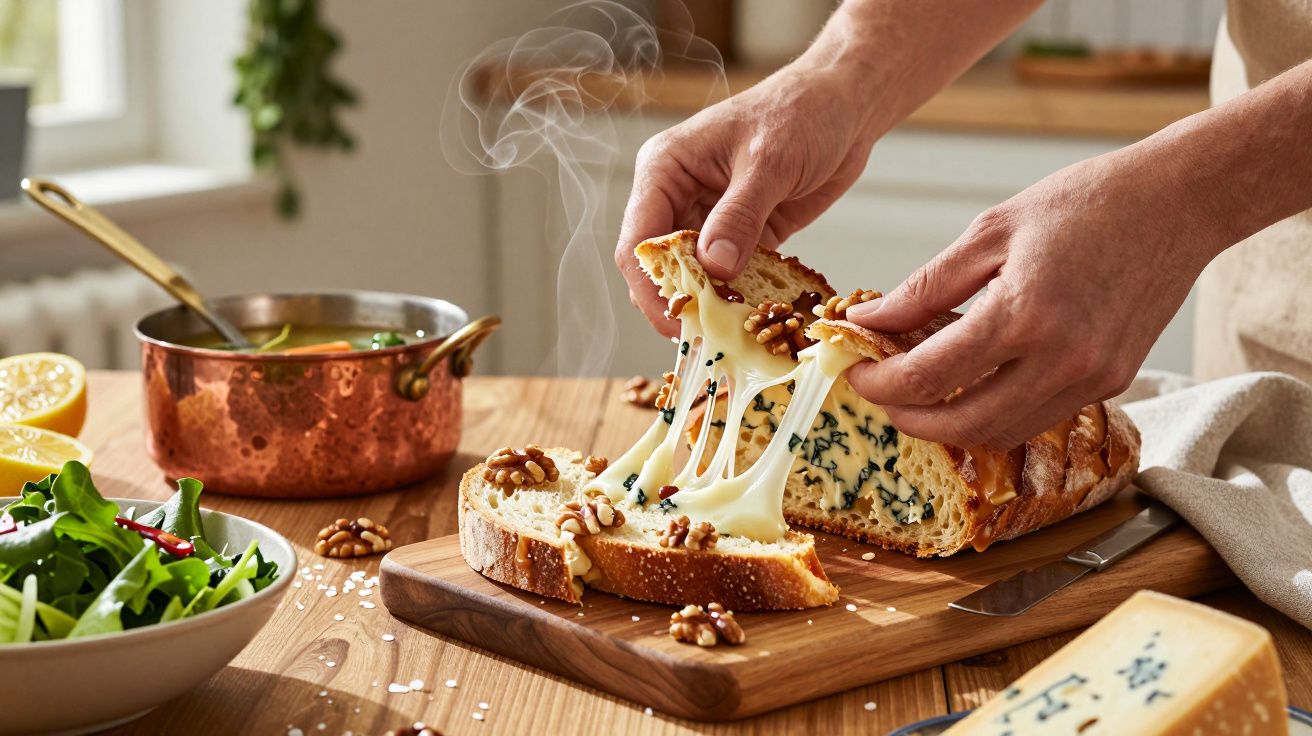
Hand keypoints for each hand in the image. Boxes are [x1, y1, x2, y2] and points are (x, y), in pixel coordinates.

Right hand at [615, 61, 881, 335]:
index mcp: (666, 169)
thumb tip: (713, 268)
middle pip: (661, 267)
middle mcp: (679, 196)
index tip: (678, 323)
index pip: (640, 240)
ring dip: (710, 306)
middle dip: (679, 303)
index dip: (653, 287)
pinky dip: (740, 299)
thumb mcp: (769, 163)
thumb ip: (739, 216)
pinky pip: (731, 277)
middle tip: (706, 339)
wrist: (845, 106)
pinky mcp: (742, 235)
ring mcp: (710, 218)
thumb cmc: (803, 113)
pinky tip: (756, 321)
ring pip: (694, 278)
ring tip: (732, 338)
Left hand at [844, 145, 1222, 449]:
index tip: (856, 373)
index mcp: (1023, 313)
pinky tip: (971, 385)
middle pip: (963, 424)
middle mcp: (1061, 358)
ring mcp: (1091, 377)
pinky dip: (995, 413)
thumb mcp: (991, 231)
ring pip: (1002, 433)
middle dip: (909, 419)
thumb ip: (926, 285)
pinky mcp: (1112, 382)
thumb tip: (870, 318)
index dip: (880, 383)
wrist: (1179, 203)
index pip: (929, 375)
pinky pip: (1038, 418)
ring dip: (951, 425)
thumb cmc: (1085, 204)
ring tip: (919, 395)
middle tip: (881, 396)